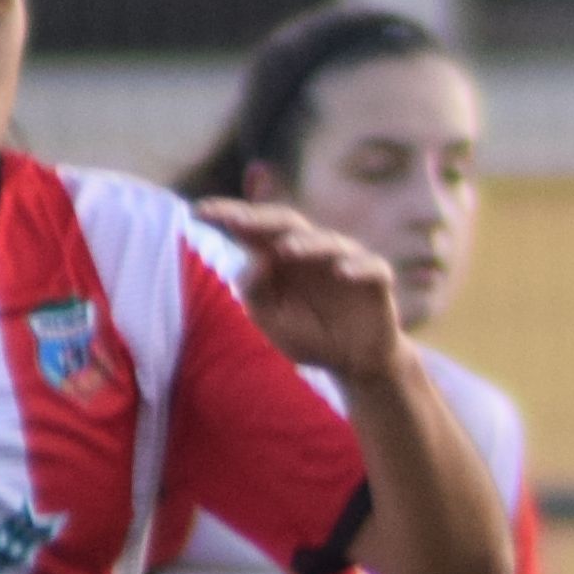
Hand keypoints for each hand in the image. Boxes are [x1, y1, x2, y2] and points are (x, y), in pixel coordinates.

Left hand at [196, 197, 411, 389]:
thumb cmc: (308, 335)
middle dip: (260, 219)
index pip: (250, 229)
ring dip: (307, 244)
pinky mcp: (375, 279)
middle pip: (286, 223)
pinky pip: (370, 267)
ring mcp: (344, 261)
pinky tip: (341, 273)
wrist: (353, 362)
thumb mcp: (271, 321)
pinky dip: (357, 267)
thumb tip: (257, 261)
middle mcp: (310, 250)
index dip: (226, 216)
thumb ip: (255, 293)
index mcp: (278, 257)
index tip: (198, 212)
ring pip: (327, 242)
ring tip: (286, 249)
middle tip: (236, 220)